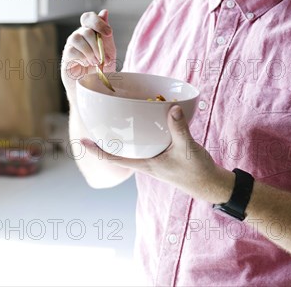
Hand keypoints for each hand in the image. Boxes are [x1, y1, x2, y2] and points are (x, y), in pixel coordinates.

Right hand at [61, 9, 116, 96]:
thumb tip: (104, 12)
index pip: (88, 18)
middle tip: (103, 58)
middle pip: (86, 30)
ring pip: (77, 38)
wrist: (96, 86)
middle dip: (97, 45)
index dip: (98, 22)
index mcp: (90, 31)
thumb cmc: (103, 67)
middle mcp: (79, 36)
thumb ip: (106, 33)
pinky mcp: (66, 57)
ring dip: (90, 51)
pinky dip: (82, 58)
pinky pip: (71, 51)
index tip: (108, 34)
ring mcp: (71, 46)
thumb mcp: (109, 50)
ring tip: (96, 62)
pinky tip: (86, 65)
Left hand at [82, 105, 234, 203]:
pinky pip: (148, 140)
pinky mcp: (164, 152)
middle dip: (107, 139)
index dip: (96, 151)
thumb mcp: (187, 148)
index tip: (80, 142)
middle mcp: (146, 160)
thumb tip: (172, 107)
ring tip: (115, 118)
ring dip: (125, 133)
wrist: (210, 183)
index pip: (114, 159)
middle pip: (120, 150)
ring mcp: (154, 157)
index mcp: (145, 164)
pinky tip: (148, 118)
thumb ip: (179, 128)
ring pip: (134, 145)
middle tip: (95, 122)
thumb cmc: (196, 171)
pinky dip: (144, 129)